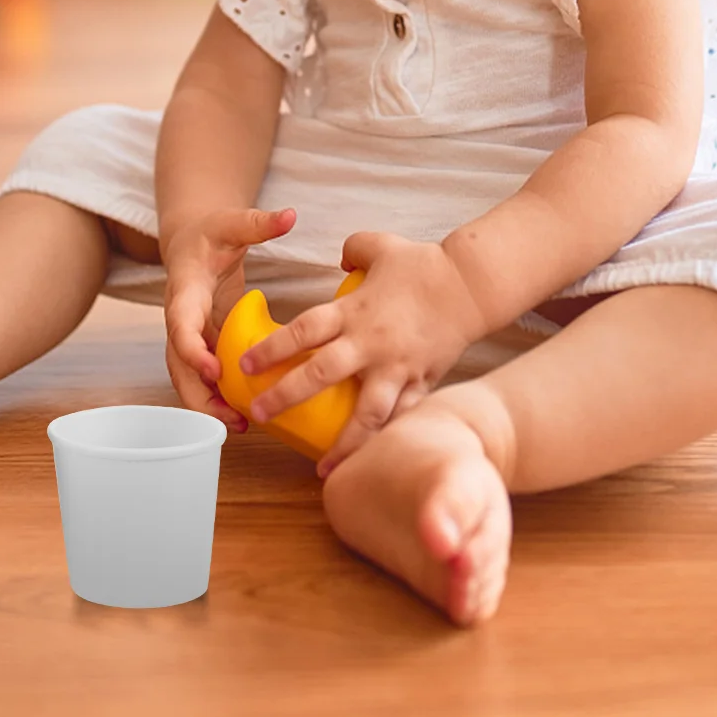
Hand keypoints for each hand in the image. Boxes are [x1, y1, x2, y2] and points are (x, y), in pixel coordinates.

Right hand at [161, 206, 296, 428]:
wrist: (192, 242)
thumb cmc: (210, 233)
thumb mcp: (232, 222)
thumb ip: (258, 222)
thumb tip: (289, 215)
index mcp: (184, 291)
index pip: (179, 324)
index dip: (192, 350)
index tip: (214, 369)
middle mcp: (181, 318)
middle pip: (178, 364)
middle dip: (198, 393)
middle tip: (228, 416)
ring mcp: (190, 334)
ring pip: (188, 377)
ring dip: (208, 403)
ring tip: (239, 425)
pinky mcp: (204, 343)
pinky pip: (205, 375)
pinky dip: (218, 396)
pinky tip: (244, 414)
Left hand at [240, 231, 484, 476]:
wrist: (471, 285)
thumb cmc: (423, 264)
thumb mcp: (380, 246)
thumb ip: (353, 249)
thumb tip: (339, 258)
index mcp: (354, 311)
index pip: (304, 330)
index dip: (272, 348)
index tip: (245, 365)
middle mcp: (371, 343)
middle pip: (321, 374)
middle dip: (286, 396)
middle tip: (258, 414)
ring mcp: (397, 368)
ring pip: (366, 414)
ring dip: (343, 444)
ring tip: (324, 470)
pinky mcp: (422, 383)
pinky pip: (402, 418)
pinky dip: (387, 440)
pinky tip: (375, 463)